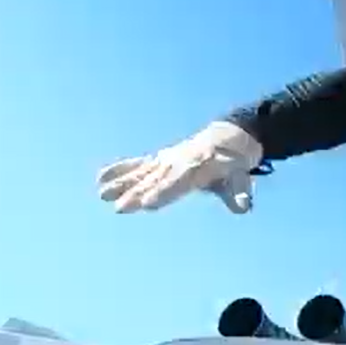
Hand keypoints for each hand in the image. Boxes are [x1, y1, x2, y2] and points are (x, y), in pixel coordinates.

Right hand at [96, 120, 265, 213]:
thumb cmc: (234, 163)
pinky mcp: (159, 158)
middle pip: (154, 180)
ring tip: (101, 194)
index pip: (176, 184)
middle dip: (136, 193)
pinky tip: (100, 177)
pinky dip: (119, 169)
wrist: (228, 138)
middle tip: (119, 207)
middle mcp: (177, 163)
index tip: (146, 203)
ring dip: (121, 183)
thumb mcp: (241, 176)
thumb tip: (244, 206)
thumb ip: (239, 192)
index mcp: (197, 168)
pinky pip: (136, 164)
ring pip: (141, 172)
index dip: (162, 193)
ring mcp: (166, 159)